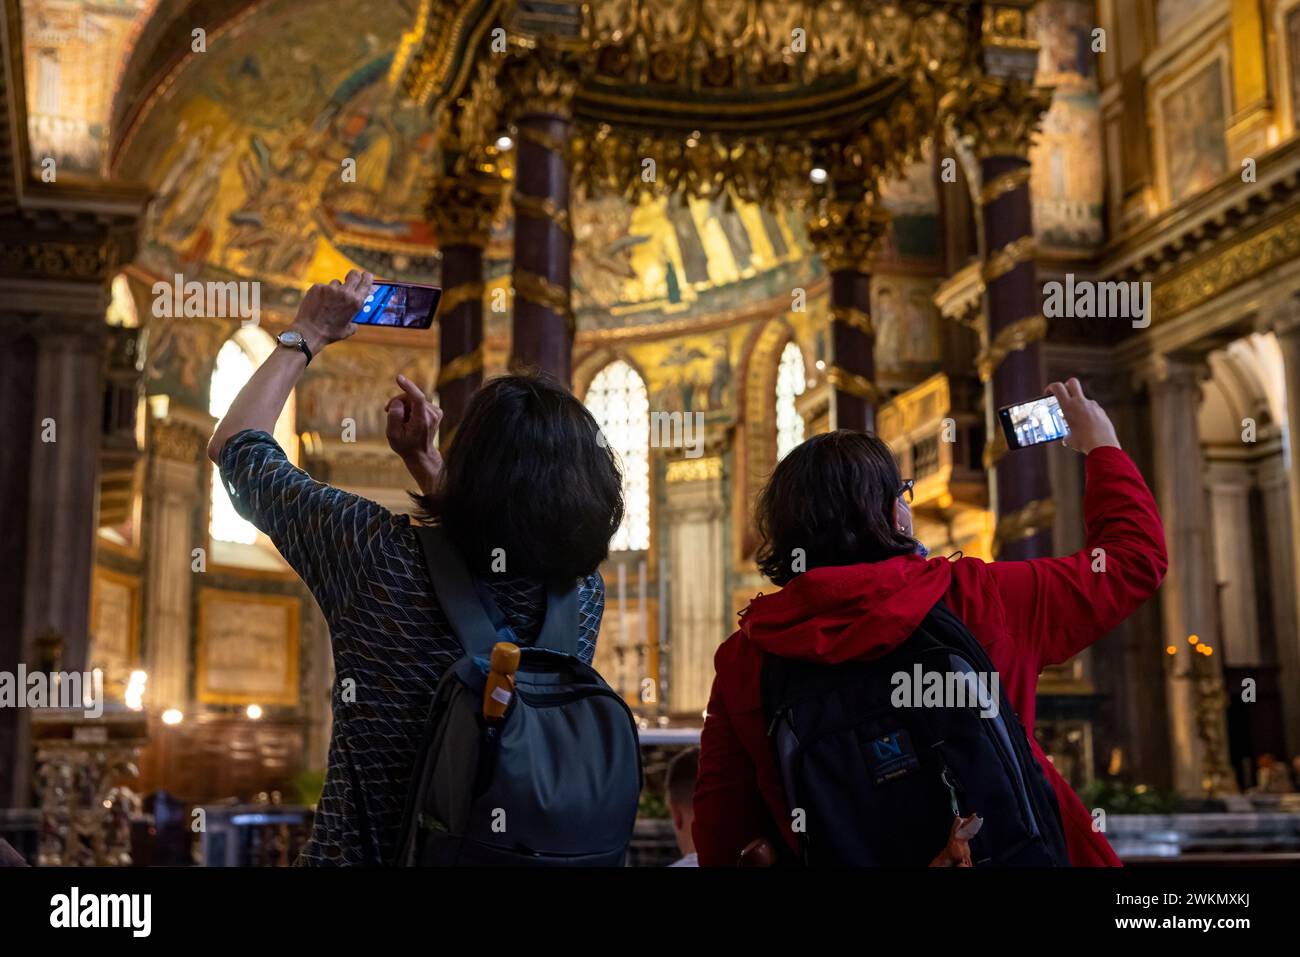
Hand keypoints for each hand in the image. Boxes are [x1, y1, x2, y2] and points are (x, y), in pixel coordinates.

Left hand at [290, 270, 373, 353]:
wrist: (309, 332)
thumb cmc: (330, 333)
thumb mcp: (350, 329)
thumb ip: (355, 318)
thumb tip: (357, 312)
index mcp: (356, 302)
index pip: (367, 280)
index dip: (367, 277)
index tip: (366, 276)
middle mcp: (345, 292)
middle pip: (354, 274)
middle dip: (354, 276)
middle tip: (351, 281)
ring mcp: (330, 288)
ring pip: (337, 283)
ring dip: (336, 290)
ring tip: (329, 303)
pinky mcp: (318, 287)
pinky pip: (324, 287)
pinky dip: (323, 294)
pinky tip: (319, 304)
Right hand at [385, 374, 442, 493]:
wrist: (421, 455)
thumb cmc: (405, 446)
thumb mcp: (392, 434)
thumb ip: (393, 416)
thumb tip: (398, 402)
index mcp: (422, 420)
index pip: (418, 398)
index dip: (408, 386)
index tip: (399, 378)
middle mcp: (432, 415)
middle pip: (411, 397)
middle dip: (398, 402)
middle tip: (387, 411)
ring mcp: (436, 413)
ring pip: (414, 399)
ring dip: (404, 407)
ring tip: (400, 421)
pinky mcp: (436, 411)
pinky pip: (419, 402)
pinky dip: (411, 408)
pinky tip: (408, 419)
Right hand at [1047, 378, 1120, 454]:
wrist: (1103, 446)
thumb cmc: (1083, 442)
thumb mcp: (1069, 439)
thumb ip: (1066, 434)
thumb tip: (1067, 437)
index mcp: (1068, 406)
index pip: (1057, 387)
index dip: (1051, 387)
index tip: (1048, 393)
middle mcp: (1080, 402)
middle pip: (1072, 382)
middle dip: (1066, 385)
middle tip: (1063, 395)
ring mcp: (1093, 406)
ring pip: (1083, 399)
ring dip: (1078, 405)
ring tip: (1077, 421)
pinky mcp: (1101, 412)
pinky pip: (1092, 409)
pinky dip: (1088, 414)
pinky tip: (1089, 427)